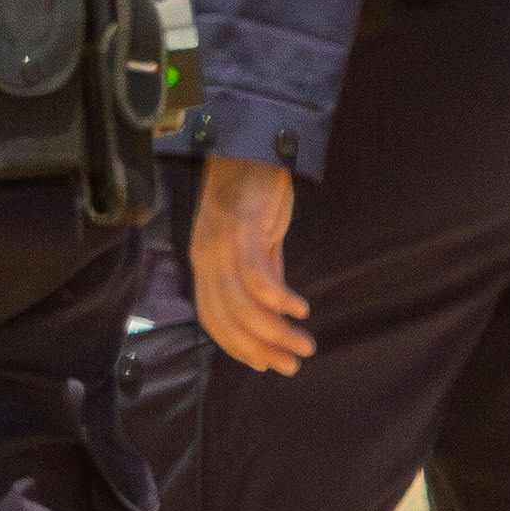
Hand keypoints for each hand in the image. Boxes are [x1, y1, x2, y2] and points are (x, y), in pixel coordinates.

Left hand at [189, 153, 310, 376]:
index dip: (238, 347)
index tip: (266, 365)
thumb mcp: (257, 240)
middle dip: (260, 349)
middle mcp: (206, 257)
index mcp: (206, 262)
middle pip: (228, 318)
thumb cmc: (254, 192)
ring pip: (243, 304)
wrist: (253, 145)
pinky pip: (256, 275)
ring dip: (275, 332)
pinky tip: (299, 310)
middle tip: (292, 365)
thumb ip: (263, 273)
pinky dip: (277, 299)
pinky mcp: (241, 229)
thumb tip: (274, 312)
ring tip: (304, 345)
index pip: (214, 318)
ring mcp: (220, 244)